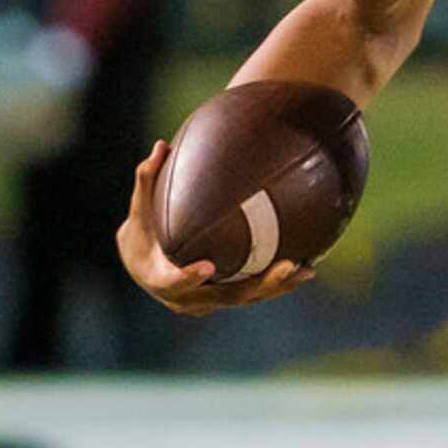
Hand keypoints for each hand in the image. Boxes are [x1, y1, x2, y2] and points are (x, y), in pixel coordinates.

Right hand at [116, 140, 314, 316]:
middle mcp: (187, 299)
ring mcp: (209, 302)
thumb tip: (161, 145)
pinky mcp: (225, 300)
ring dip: (278, 286)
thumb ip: (148, 180)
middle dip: (259, 284)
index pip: (174, 282)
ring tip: (308, 269)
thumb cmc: (142, 232)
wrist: (144, 267)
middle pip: (227, 296)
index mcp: (159, 278)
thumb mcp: (140, 209)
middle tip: (287, 265)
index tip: (207, 267)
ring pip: (247, 298)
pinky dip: (278, 283)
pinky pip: (255, 293)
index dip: (189, 278)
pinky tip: (308, 267)